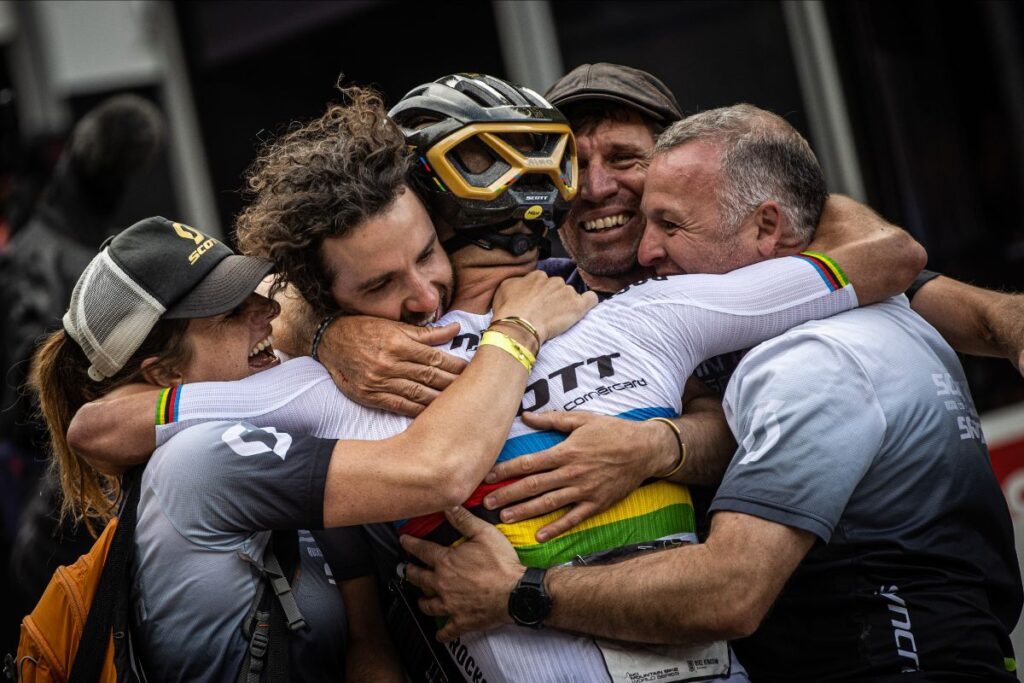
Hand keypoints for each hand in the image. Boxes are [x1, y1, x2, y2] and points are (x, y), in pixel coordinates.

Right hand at [319, 317, 467, 416]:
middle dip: (453, 384)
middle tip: (473, 390)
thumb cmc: (364, 329)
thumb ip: (426, 332)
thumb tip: (455, 328)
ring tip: (459, 405)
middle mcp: (389, 363)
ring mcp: (379, 381)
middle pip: (430, 377)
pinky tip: (434, 414)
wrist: (329, 340)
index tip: (473, 371)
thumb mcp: (394, 325)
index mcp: (398, 342)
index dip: (456, 365)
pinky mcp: (370, 396)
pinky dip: (418, 410)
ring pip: (418, 394)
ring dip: (440, 400)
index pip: (436, 358)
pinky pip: (400, 406)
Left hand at [400, 506, 524, 640]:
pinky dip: (441, 633)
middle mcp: (443, 584)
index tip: (403, 541)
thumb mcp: (484, 534)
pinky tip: (439, 634)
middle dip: (410, 572)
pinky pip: (447, 631)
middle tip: (406, 569)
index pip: (422, 551)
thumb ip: (464, 520)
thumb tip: (448, 506)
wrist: (516, 592)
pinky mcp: (461, 621)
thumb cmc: (502, 564)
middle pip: (419, 578)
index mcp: (446, 562)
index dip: (410, 544)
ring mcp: (450, 605)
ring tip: (420, 598)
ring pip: (428, 604)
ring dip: (422, 600)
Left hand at [484, 412, 673, 540]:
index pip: (528, 463)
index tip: (488, 477)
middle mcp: (571, 473)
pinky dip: (556, 528)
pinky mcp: (596, 504)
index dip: (506, 470)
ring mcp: (584, 490)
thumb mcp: (582, 419)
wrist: (644, 449)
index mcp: (565, 452)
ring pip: (548, 503)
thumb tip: (525, 416)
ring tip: (504, 518)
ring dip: (525, 512)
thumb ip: (552, 420)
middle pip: (533, 486)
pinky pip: (573, 518)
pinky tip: (540, 536)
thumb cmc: (612, 431)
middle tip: (486, 503)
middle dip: (508, 494)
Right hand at [492, 271, 597, 343]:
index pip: (542, 282)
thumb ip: (516, 282)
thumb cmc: (508, 310)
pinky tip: (583, 308)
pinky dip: (589, 302)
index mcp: (537, 276)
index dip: (539, 294)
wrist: (519, 325)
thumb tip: (521, 283)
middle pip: (557, 288)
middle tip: (544, 314)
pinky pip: (591, 299)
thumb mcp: (503, 289)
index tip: (535, 305)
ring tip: (556, 319)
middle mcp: (553, 280)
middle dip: (553, 299)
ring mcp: (567, 292)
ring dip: (565, 304)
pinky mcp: (578, 306)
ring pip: (570, 295)